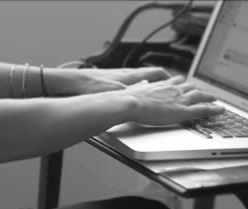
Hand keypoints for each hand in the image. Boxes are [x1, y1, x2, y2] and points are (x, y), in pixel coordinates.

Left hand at [45, 67, 170, 95]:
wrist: (73, 82)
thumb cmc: (91, 86)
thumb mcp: (114, 92)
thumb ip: (130, 94)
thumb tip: (143, 97)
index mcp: (129, 76)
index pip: (155, 72)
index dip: (166, 77)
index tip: (174, 82)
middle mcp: (124, 74)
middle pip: (147, 74)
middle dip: (158, 81)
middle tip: (167, 88)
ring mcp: (117, 77)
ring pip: (137, 79)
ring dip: (145, 85)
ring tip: (150, 94)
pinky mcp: (108, 82)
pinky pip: (127, 84)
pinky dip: (133, 90)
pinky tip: (129, 97)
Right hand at [121, 76, 224, 125]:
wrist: (130, 103)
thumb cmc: (127, 100)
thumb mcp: (133, 93)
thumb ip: (136, 93)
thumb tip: (128, 96)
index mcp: (161, 85)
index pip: (176, 81)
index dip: (182, 83)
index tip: (185, 84)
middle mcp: (173, 89)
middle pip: (190, 86)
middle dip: (197, 89)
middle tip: (203, 91)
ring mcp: (179, 99)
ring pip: (199, 95)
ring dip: (208, 97)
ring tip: (214, 99)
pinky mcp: (183, 110)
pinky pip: (203, 108)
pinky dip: (213, 109)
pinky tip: (220, 110)